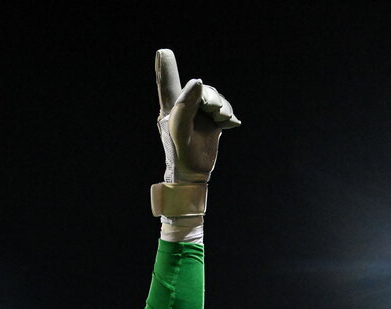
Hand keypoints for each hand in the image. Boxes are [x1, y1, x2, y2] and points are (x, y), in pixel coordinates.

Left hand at [155, 49, 238, 183]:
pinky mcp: (212, 121)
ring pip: (215, 97)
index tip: (162, 51)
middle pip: (202, 89)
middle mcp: (185, 107)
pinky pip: (224, 109)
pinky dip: (228, 115)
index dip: (165, 66)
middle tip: (214, 112)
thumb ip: (185, 105)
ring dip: (222, 107)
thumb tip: (198, 82)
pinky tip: (229, 125)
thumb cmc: (179, 153)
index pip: (167, 82)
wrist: (193, 174)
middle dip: (212, 98)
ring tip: (221, 120)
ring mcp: (199, 114)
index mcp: (170, 107)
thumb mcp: (179, 130)